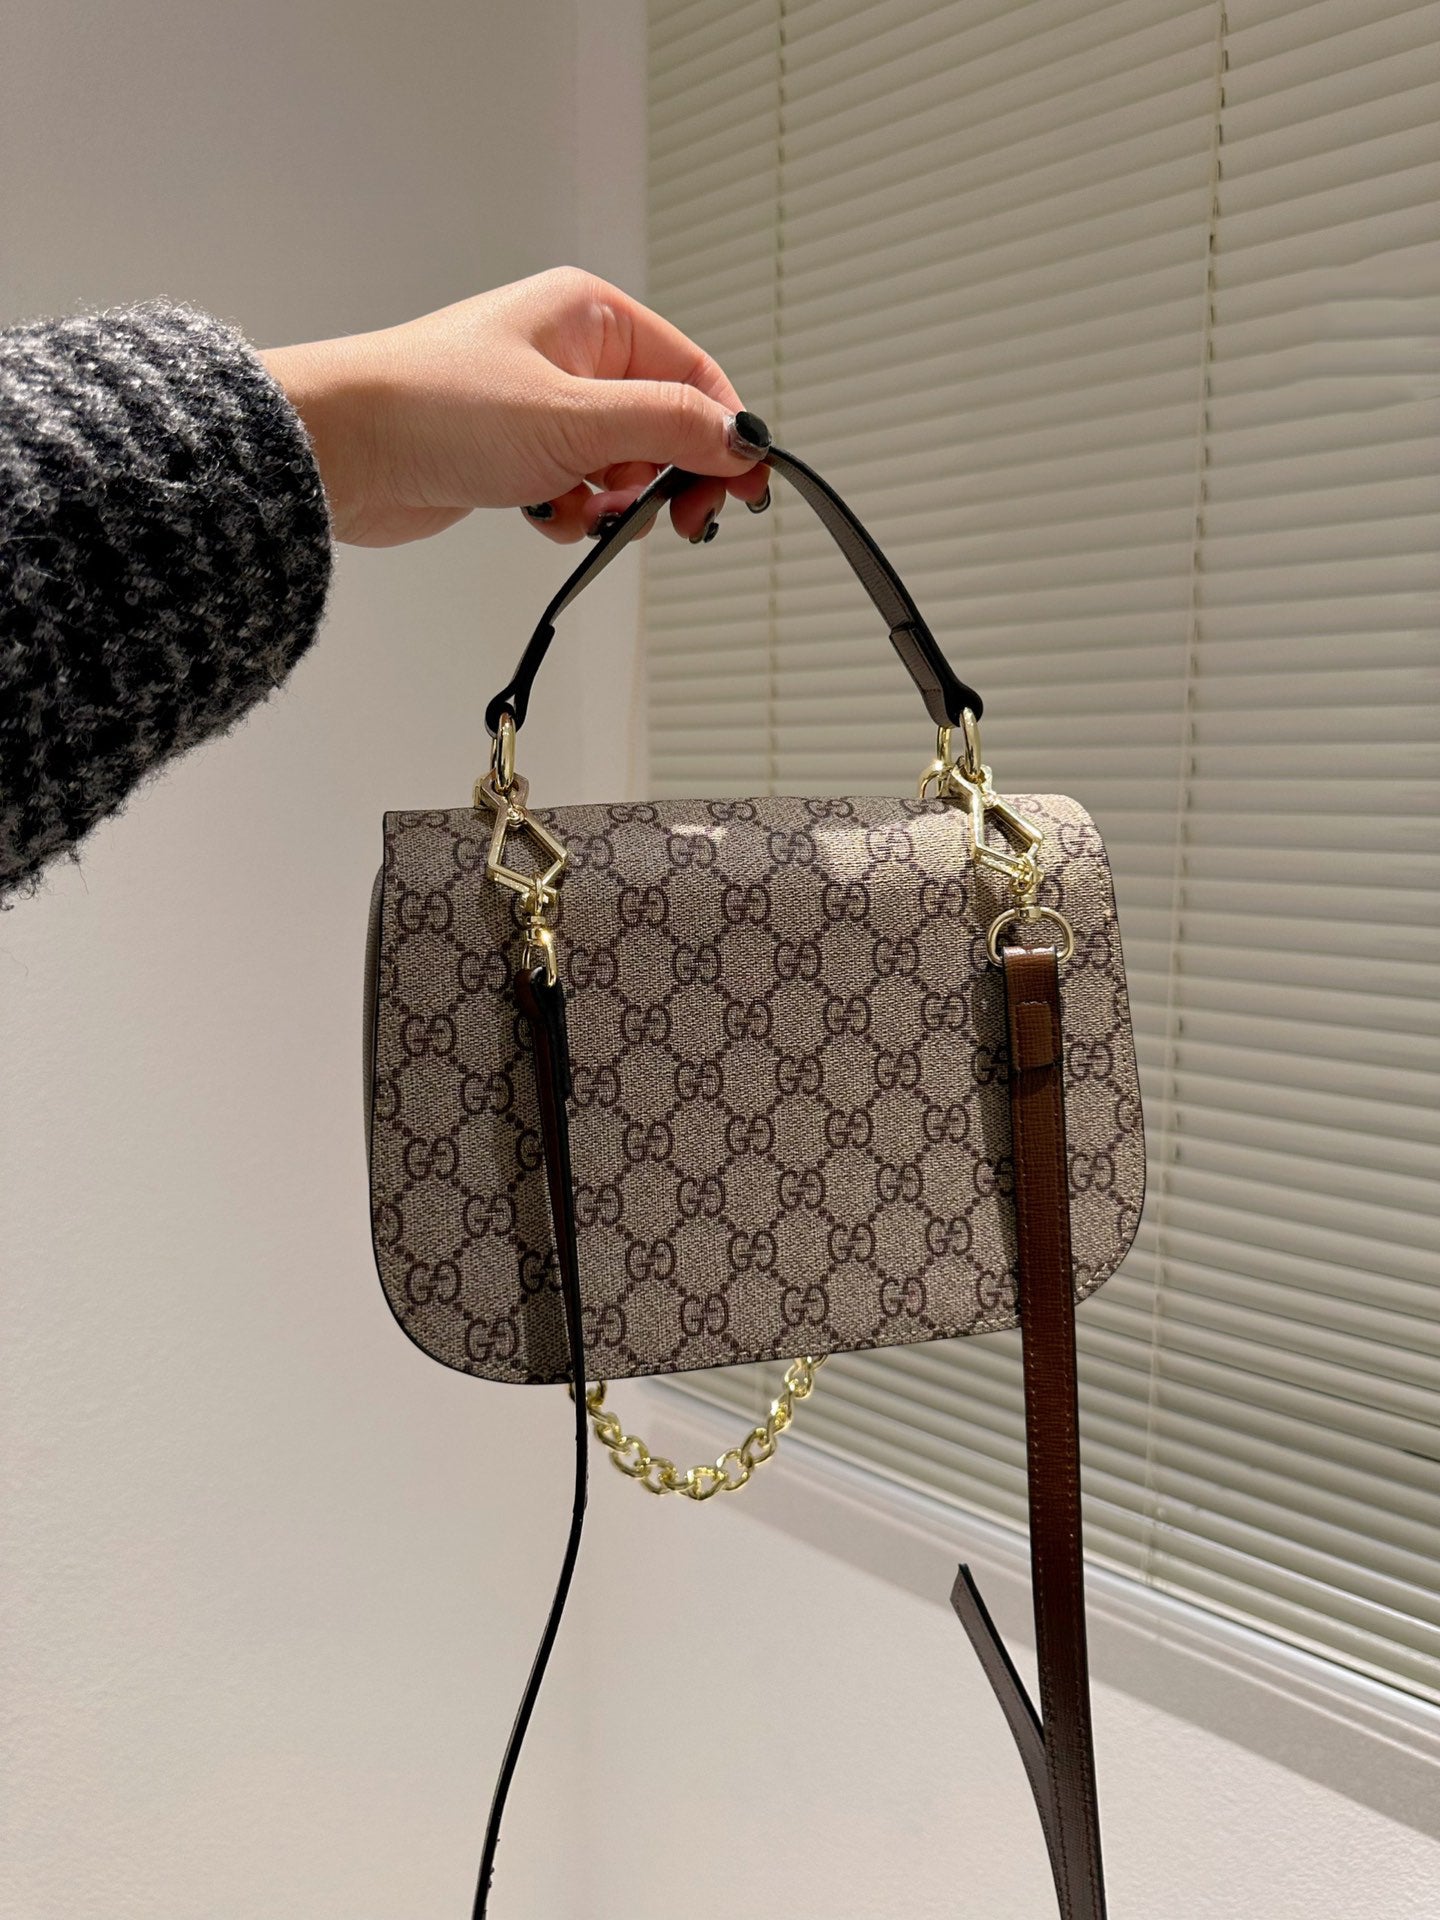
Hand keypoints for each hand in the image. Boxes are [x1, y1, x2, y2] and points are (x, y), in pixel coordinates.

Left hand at [260, 266, 770, 547]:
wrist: (341, 449)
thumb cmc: (435, 408)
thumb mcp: (574, 419)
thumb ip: (669, 426)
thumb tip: (741, 437)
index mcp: (590, 317)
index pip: (693, 374)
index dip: (724, 434)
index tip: (743, 490)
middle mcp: (570, 354)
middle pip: (662, 425)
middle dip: (666, 478)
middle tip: (674, 522)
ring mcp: (541, 407)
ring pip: (621, 467)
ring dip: (614, 503)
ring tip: (581, 511)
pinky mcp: (513, 455)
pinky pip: (577, 492)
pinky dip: (571, 515)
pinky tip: (542, 516)